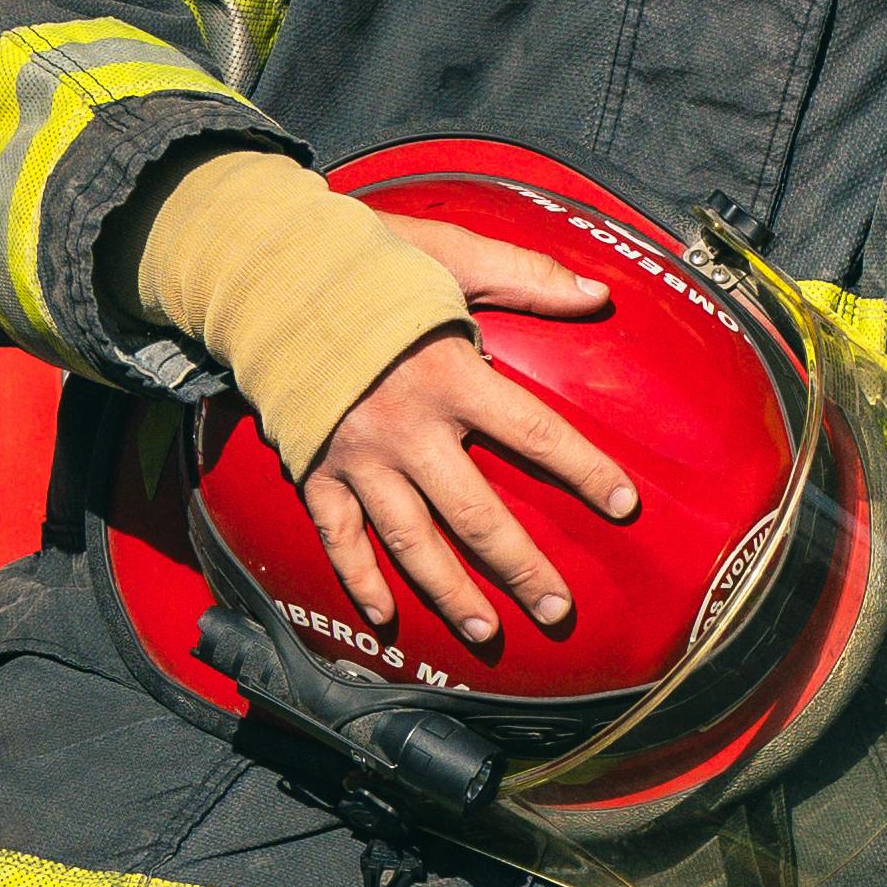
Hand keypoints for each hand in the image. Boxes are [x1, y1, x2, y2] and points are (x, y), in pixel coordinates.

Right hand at [301, 224, 634, 654]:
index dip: (584, 470)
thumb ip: (526, 276)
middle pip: (475, 515)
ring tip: (488, 633)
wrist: (262, 275)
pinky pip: (339, 538)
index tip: (624, 504)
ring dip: (450, 593)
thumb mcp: (452, 253)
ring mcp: (357, 458)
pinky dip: (359, 580)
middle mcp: (406, 429)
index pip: (534, 433)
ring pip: (412, 542)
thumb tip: (598, 294)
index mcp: (449, 376)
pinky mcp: (314, 470)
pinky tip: (386, 619)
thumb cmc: (365, 262)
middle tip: (557, 609)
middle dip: (520, 567)